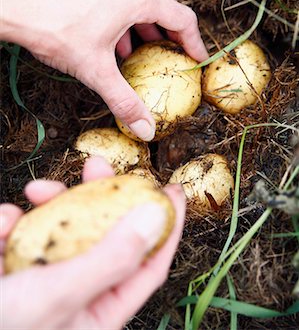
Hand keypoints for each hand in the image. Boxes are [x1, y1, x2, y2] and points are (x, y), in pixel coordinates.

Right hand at [0, 156, 185, 329]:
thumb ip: (110, 258)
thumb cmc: (4, 328)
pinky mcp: (16, 259)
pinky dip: (12, 220)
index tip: (172, 190)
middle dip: (102, 196)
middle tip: (98, 166)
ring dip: (50, 201)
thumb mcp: (58, 295)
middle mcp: (78, 289)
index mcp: (100, 309)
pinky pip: (24, 228)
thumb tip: (154, 217)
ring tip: (35, 191)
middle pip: (104, 233)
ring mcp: (46, 272)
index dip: (165, 227)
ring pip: (64, 224)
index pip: (148, 264)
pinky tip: (1, 225)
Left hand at [1, 0, 207, 140]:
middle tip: (175, 52)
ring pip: (143, 1)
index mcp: (138, 0)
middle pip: (166, 4)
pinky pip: (122, 1)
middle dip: (174, 30)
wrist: (17, 6)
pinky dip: (129, 21)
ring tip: (147, 50)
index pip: (182, 18)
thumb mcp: (96, 70)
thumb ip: (124, 101)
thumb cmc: (57, 29)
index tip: (197, 58)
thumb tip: (145, 128)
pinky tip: (116, 45)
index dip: (194, 40)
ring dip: (150, 25)